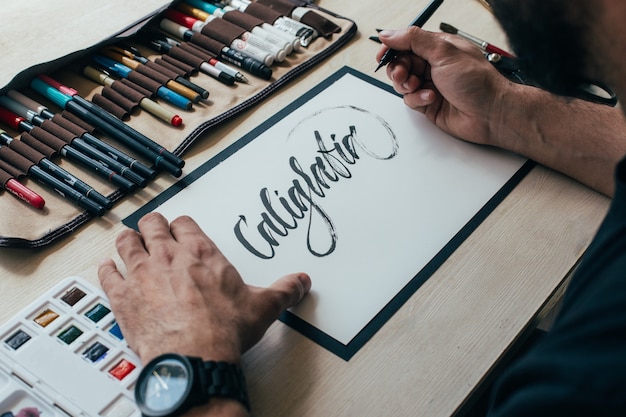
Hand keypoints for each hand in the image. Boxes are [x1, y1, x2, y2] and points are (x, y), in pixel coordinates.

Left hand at [98, 212, 310, 364]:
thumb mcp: (263, 307)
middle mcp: (168, 257)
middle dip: (152, 224)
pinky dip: (106, 269)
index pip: (184, 223)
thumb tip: (302, 283)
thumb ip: (285, 291)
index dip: (180, 224)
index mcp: (201, 253)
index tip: (180, 227)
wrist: (194, 355)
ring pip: (127, 243)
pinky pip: (107, 274)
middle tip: (153, 226)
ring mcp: (142, 275)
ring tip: (129, 239)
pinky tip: (107, 269)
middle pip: (152, 226)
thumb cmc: (223, 329)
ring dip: (127, 240)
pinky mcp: (123, 297)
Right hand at [377, 27, 513, 146]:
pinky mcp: (429, 103)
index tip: (383, 55)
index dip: (393, 48)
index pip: (407, 42)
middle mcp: (434, 65)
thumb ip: (413, 40)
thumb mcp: (443, 52)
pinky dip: (417, 99)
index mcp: (438, 47)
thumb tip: (390, 34)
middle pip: (401, 63)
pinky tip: (431, 98)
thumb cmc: (477, 81)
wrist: (490, 114)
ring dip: (407, 85)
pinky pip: (410, 100)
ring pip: (403, 83)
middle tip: (403, 75)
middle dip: (398, 69)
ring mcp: (431, 84)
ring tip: (419, 86)